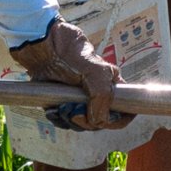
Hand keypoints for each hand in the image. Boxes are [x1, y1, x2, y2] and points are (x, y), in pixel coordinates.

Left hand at [9, 17, 124, 129]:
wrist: (44, 47)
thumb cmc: (72, 54)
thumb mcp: (95, 72)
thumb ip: (102, 97)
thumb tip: (99, 122)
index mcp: (112, 86)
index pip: (126, 110)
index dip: (118, 120)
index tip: (104, 120)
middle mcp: (98, 95)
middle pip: (101, 121)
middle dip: (88, 121)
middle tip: (74, 111)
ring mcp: (80, 100)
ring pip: (82, 123)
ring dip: (71, 120)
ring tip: (62, 107)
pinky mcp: (63, 103)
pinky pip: (65, 121)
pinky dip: (59, 119)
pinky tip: (54, 110)